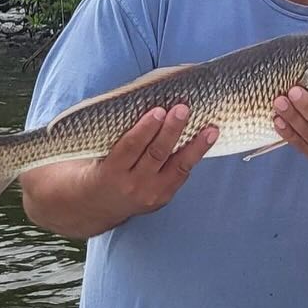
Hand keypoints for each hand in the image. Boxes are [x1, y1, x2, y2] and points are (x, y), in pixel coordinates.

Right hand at [90, 104, 218, 213]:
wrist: (97, 205)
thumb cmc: (99, 169)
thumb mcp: (97, 154)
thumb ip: (115, 135)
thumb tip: (142, 102)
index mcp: (110, 172)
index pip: (130, 146)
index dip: (146, 128)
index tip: (159, 110)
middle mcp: (131, 185)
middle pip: (156, 154)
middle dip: (172, 130)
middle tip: (182, 109)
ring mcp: (150, 193)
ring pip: (177, 166)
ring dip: (196, 146)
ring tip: (211, 129)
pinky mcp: (163, 197)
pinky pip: (182, 174)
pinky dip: (194, 156)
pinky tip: (207, 141)